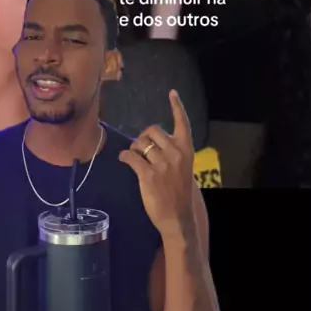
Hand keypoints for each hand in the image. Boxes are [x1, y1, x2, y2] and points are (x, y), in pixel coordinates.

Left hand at [119, 90, 195, 239]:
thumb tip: (149, 144)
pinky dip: (124, 157)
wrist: (178, 217)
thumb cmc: (180, 193)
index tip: (172, 93)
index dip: (177, 106)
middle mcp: (175, 153)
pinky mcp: (148, 175)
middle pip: (153, 131)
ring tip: (133, 157)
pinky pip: (131, 157)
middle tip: (141, 149)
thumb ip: (172, 153)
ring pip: (140, 144)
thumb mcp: (183, 168)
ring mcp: (162, 164)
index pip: (183, 122)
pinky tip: (124, 159)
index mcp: (186, 150)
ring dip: (133, 149)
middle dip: (143, 138)